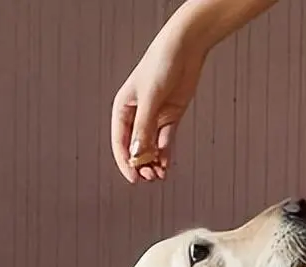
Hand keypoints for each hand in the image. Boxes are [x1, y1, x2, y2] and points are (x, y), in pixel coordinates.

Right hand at [111, 22, 207, 182]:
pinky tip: (166, 166)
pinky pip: (165, 140)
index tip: (133, 178)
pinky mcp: (170, 116)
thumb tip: (137, 153)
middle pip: (135, 146)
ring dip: (153, 162)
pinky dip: (165, 154)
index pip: (120, 141)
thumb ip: (144, 127)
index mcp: (123, 108)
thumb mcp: (151, 98)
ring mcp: (154, 116)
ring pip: (150, 146)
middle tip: (149, 177)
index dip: (125, 161)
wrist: (185, 48)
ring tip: (159, 175)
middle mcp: (137, 115)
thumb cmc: (161, 65)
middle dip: (141, 164)